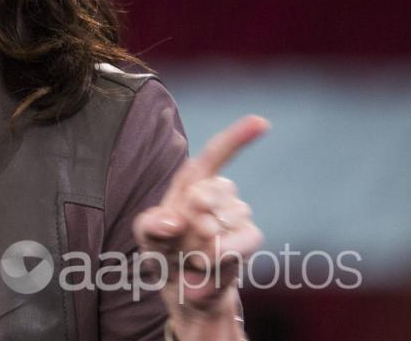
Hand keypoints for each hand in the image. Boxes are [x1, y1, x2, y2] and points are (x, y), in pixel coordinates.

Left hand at [133, 115, 267, 336]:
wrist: (185, 288)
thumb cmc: (165, 253)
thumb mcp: (147, 239)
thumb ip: (150, 226)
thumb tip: (173, 221)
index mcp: (192, 181)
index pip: (216, 154)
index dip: (238, 137)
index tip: (262, 123)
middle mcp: (218, 192)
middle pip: (207, 194)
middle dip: (187, 222)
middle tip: (178, 241)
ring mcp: (237, 214)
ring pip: (220, 222)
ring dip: (199, 244)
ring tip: (191, 254)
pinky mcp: (249, 237)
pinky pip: (238, 242)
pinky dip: (218, 257)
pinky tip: (207, 264)